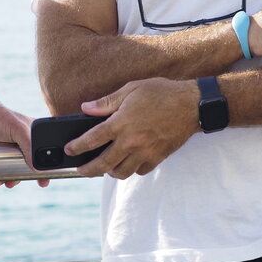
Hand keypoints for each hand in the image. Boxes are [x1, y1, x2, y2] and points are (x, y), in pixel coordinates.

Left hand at [0, 92, 49, 187]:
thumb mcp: (17, 129)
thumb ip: (29, 146)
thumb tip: (36, 169)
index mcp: (34, 134)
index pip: (45, 153)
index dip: (46, 168)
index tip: (44, 181)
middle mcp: (25, 141)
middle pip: (31, 164)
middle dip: (27, 176)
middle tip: (21, 182)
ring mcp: (11, 148)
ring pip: (16, 168)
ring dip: (13, 178)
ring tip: (7, 183)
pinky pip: (3, 168)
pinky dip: (1, 176)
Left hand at [68, 78, 197, 178]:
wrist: (191, 105)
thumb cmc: (161, 93)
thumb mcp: (131, 89)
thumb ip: (106, 102)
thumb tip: (85, 108)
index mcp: (122, 122)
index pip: (92, 139)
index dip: (77, 147)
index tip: (69, 150)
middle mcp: (132, 141)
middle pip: (103, 164)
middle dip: (88, 170)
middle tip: (80, 170)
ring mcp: (146, 152)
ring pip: (121, 172)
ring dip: (110, 171)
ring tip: (105, 165)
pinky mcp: (158, 157)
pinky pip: (140, 171)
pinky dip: (131, 169)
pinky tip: (128, 162)